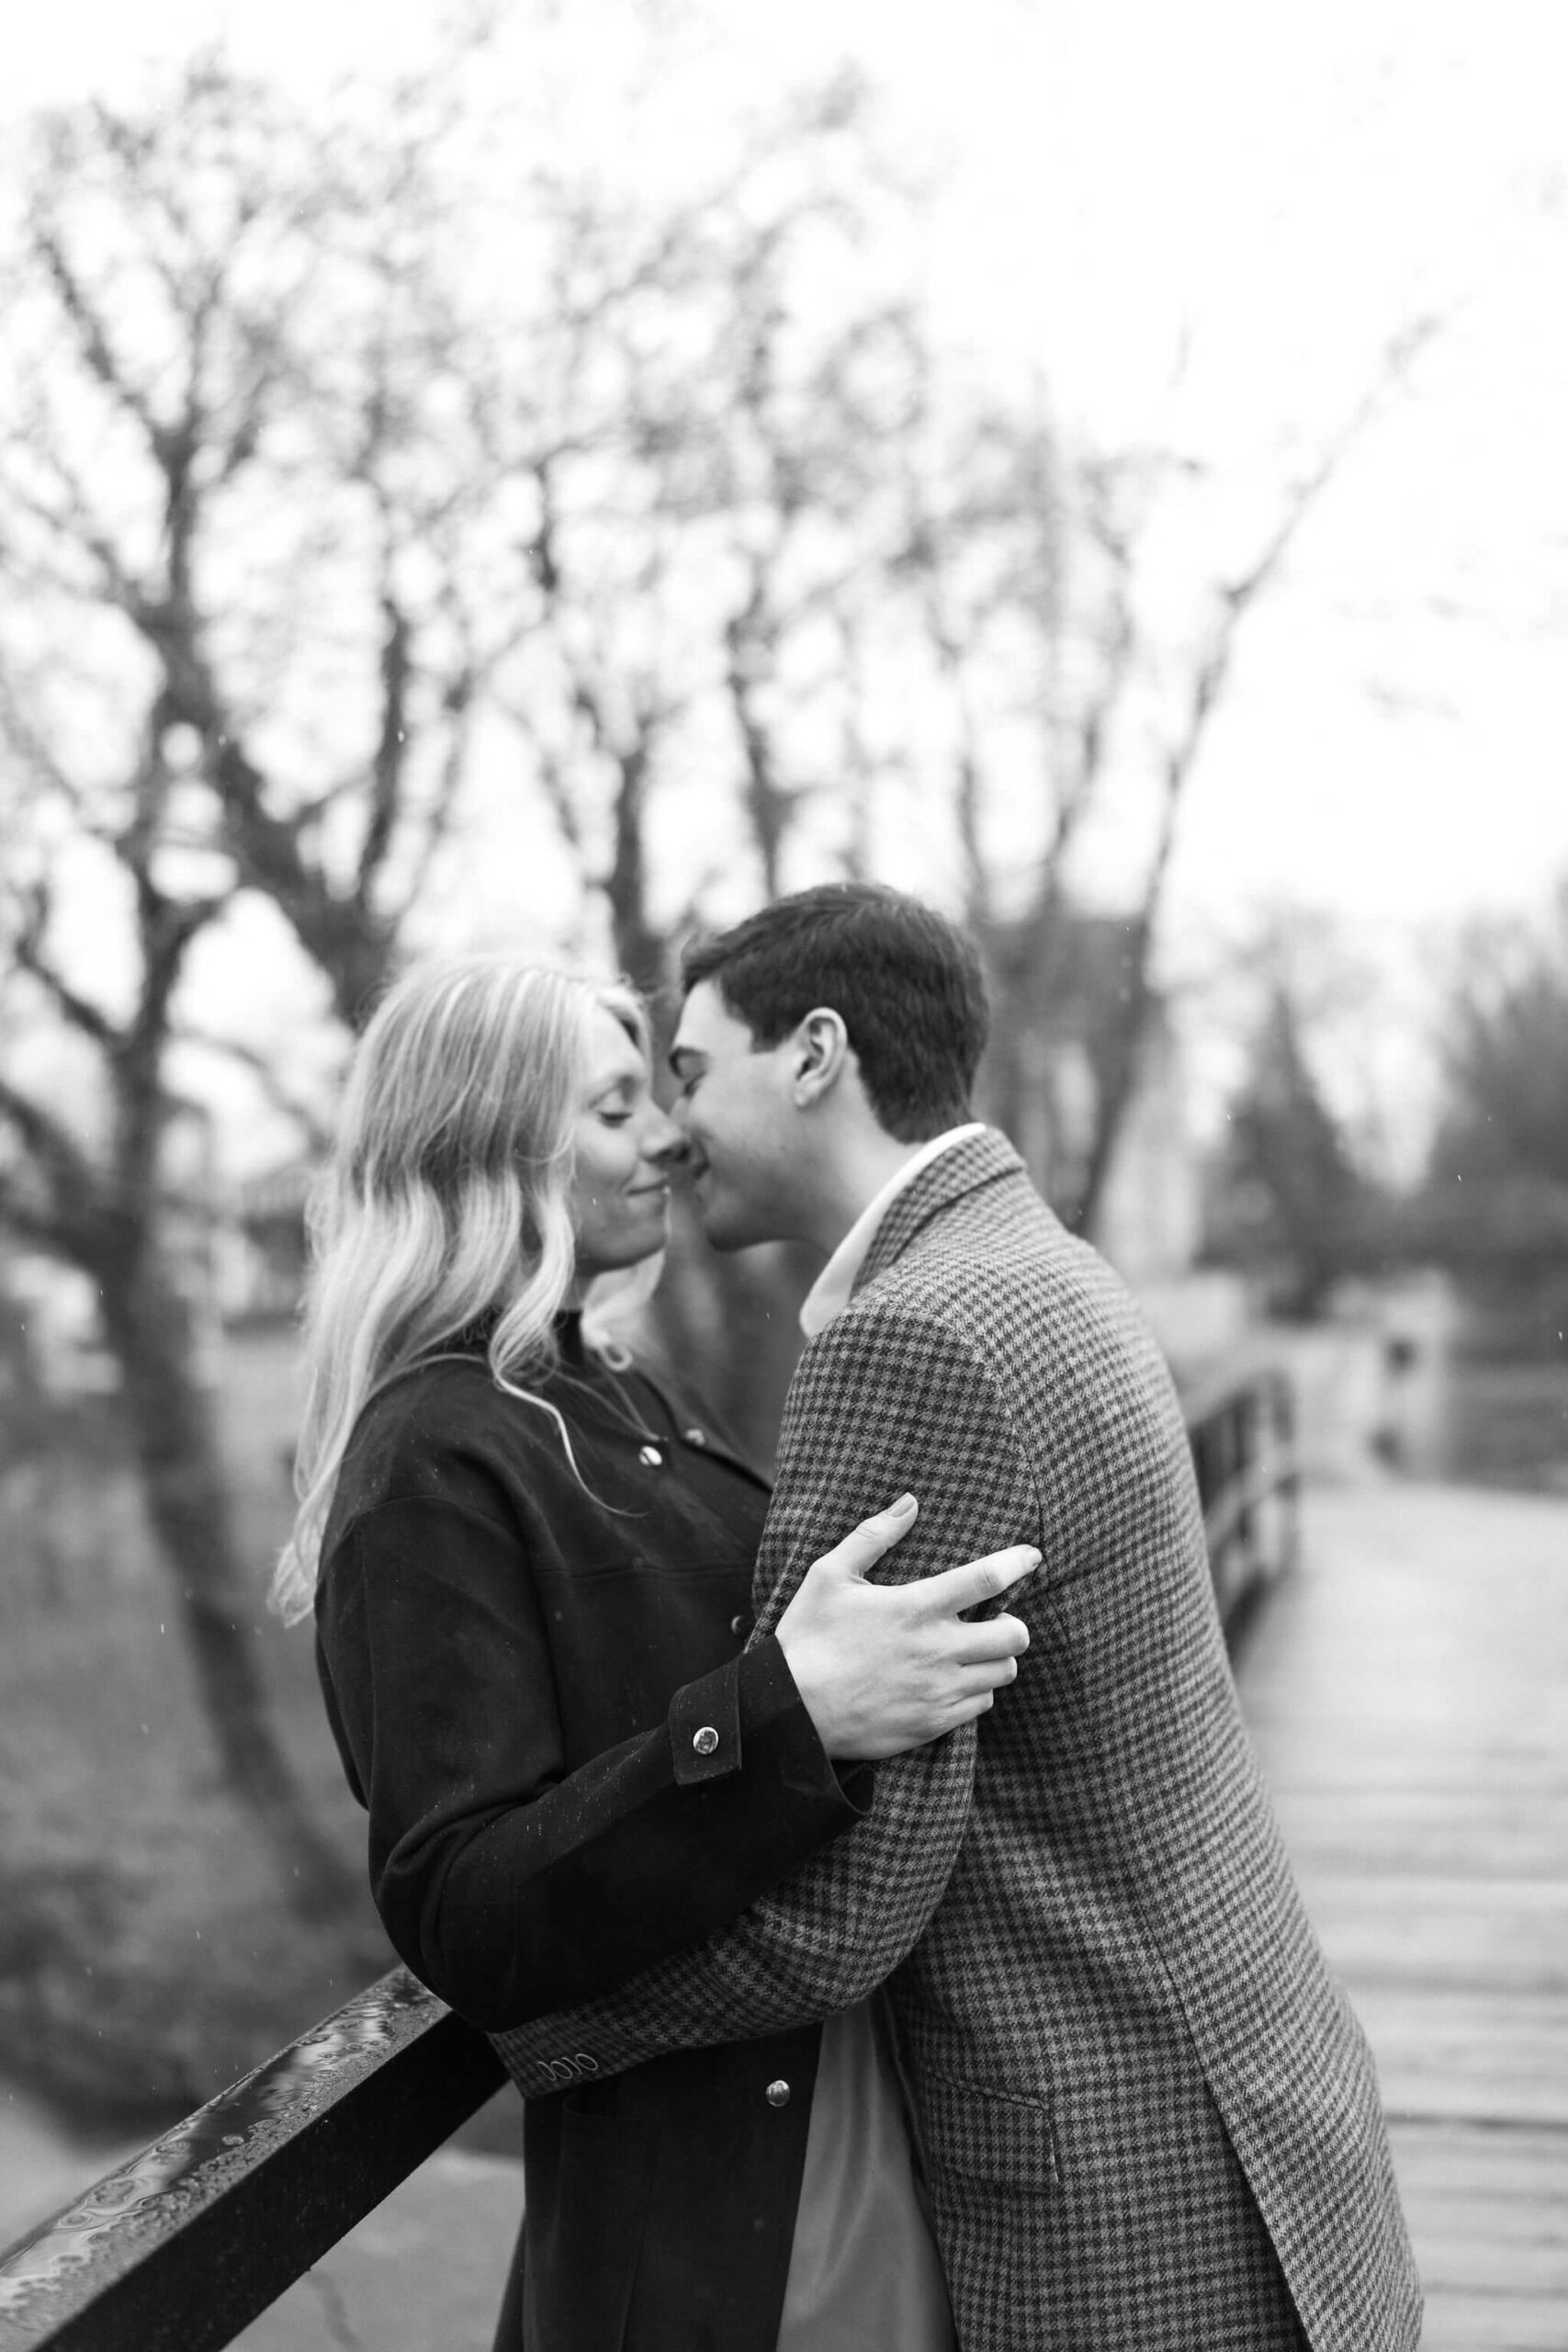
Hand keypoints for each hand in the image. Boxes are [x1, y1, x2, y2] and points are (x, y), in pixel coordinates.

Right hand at [773, 1494, 1037, 1760]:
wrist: (790, 1711)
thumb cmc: (808, 1636)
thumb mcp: (829, 1575)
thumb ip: (873, 1535)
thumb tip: (909, 1502)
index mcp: (915, 1607)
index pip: (986, 1578)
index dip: (1018, 1563)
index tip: (1033, 1556)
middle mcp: (936, 1649)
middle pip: (1014, 1635)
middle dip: (1014, 1623)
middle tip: (995, 1619)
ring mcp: (938, 1690)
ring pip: (1003, 1672)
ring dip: (997, 1659)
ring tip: (975, 1652)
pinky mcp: (933, 1723)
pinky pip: (981, 1706)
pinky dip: (977, 1691)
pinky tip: (954, 1681)